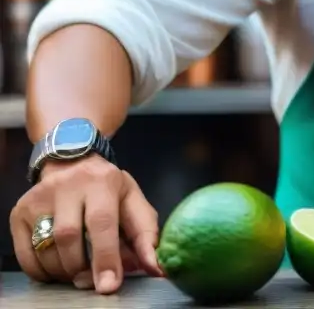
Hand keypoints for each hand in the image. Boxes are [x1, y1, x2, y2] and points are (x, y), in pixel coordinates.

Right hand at [9, 154, 162, 293]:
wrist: (71, 164)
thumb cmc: (108, 190)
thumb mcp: (133, 202)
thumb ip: (146, 235)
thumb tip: (157, 268)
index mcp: (102, 180)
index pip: (101, 222)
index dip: (106, 257)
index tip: (109, 286)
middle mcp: (67, 185)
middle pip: (69, 237)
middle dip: (82, 267)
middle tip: (92, 280)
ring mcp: (38, 198)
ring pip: (46, 247)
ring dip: (64, 271)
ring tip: (78, 272)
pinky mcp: (19, 212)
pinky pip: (26, 254)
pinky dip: (42, 271)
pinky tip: (57, 269)